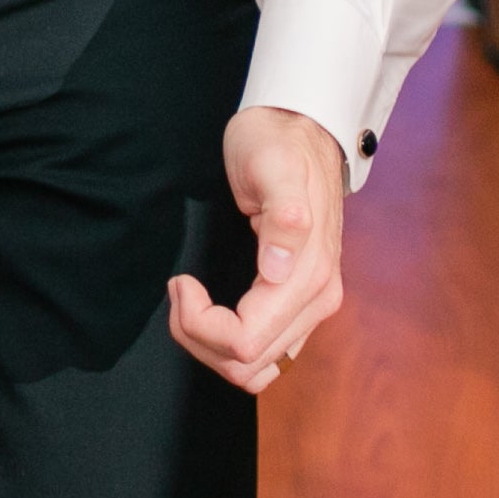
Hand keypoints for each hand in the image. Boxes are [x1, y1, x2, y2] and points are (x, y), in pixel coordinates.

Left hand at [166, 105, 347, 393]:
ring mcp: (312, 305)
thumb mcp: (274, 164)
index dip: (201, 324)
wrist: (301, 129)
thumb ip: (283, 212)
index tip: (181, 281)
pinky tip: (211, 309)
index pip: (246, 341)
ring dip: (211, 347)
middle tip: (179, 289)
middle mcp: (318, 298)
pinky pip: (266, 354)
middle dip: (199, 337)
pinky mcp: (300, 304)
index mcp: (310, 275)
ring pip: (256, 369)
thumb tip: (279, 267)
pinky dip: (229, 345)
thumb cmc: (280, 143)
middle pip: (248, 364)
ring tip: (190, 300)